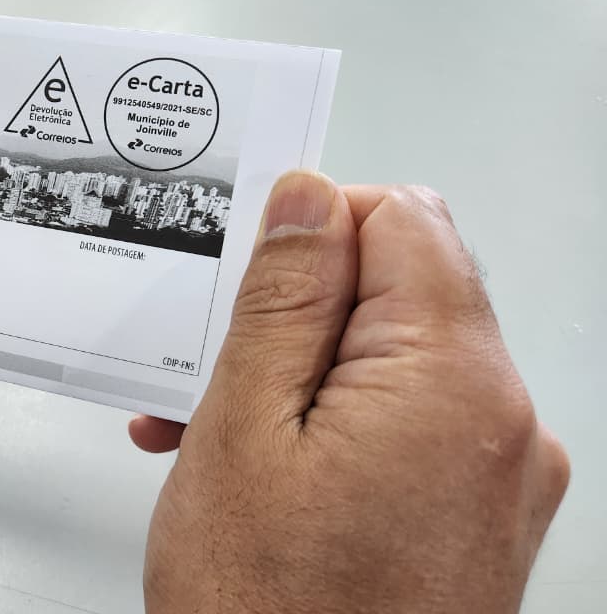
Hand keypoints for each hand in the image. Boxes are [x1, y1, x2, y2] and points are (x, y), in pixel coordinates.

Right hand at [132, 172, 568, 612]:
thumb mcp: (245, 431)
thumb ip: (284, 299)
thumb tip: (310, 199)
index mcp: (454, 384)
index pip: (404, 221)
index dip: (316, 229)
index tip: (252, 272)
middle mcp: (502, 425)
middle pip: (401, 293)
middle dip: (297, 313)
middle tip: (217, 364)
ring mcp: (498, 478)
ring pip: (393, 364)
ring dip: (301, 376)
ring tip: (215, 431)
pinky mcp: (478, 516)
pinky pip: (406, 427)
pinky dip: (334, 426)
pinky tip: (264, 466)